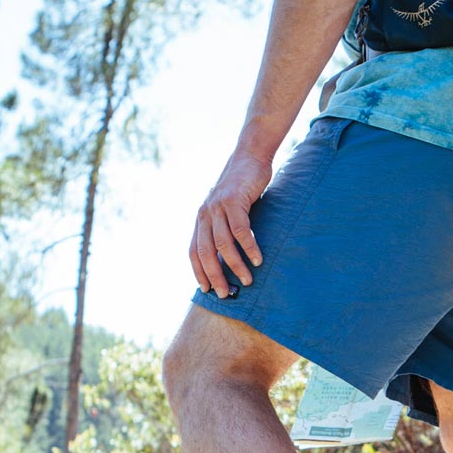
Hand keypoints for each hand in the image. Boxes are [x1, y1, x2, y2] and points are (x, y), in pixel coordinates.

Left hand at [190, 151, 272, 297]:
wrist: (249, 158)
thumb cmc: (242, 189)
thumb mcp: (227, 211)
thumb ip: (224, 229)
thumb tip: (229, 259)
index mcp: (201, 219)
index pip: (194, 252)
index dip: (199, 272)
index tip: (207, 290)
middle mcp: (205, 214)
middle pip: (206, 252)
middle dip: (215, 276)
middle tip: (225, 294)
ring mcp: (218, 207)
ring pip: (223, 244)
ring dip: (235, 265)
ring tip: (247, 280)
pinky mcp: (234, 201)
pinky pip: (241, 230)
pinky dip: (249, 247)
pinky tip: (258, 260)